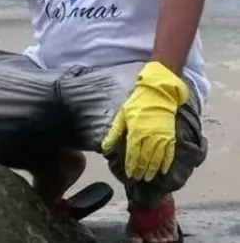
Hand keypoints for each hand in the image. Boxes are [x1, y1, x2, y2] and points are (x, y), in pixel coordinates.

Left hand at [101, 61, 189, 181]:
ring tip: (149, 178)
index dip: (131, 166)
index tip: (130, 175)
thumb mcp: (122, 116)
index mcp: (136, 133)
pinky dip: (166, 163)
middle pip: (145, 159)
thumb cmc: (137, 103)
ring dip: (152, 170)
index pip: (133, 155)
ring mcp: (161, 138)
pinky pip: (169, 153)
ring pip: (157, 159)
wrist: (159, 94)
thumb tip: (104, 147)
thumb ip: (114, 133)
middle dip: (141, 171)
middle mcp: (149, 138)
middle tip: (139, 179)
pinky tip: (163, 170)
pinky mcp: (170, 136)